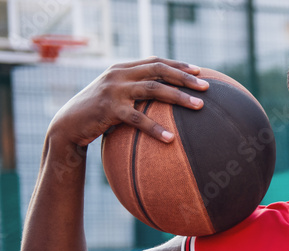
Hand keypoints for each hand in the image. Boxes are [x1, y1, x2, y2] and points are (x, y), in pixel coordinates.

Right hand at [49, 57, 208, 147]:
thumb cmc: (99, 113)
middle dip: (184, 78)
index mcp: (123, 69)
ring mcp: (114, 90)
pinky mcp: (109, 108)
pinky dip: (155, 128)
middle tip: (206, 87)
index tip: (199, 71)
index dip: (177, 65)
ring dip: (179, 97)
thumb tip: (166, 100)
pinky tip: (170, 139)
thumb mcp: (118, 97)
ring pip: (153, 90)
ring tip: (199, 106)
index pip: (155, 62)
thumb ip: (136, 92)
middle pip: (158, 71)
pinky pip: (138, 118)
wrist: (70, 123)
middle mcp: (119, 74)